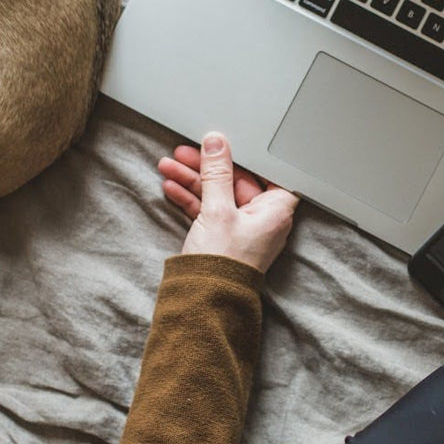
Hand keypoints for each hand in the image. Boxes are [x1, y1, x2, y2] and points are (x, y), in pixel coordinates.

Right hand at [158, 132, 298, 273]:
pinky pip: (208, 210)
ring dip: (192, 179)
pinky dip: (190, 198)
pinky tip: (171, 186)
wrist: (204, 302)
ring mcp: (241, 228)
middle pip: (235, 180)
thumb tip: (216, 143)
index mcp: (275, 210)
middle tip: (185, 150)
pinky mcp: (222, 236)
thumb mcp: (217, 210)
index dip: (244, 155)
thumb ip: (216, 173)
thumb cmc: (223, 265)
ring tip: (168, 165)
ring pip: (217, 194)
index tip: (224, 141)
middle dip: (206, 166)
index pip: (265, 172)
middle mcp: (262, 218)